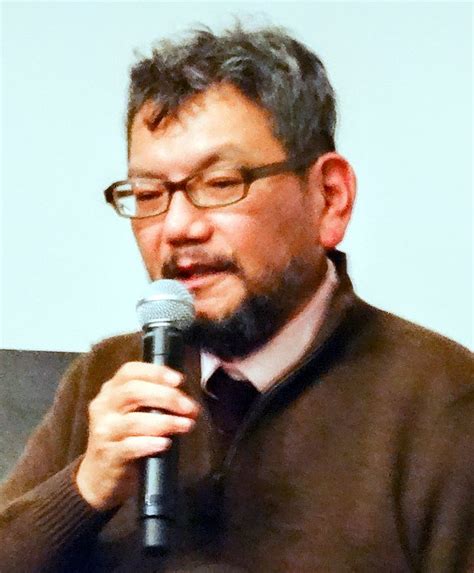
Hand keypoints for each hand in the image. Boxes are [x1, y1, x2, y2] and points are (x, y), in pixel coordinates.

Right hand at [76, 362, 199, 509]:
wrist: (99, 477)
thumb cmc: (124, 439)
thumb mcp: (134, 414)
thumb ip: (153, 402)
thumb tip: (186, 400)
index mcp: (111, 392)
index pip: (129, 371)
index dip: (155, 372)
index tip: (178, 380)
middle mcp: (104, 407)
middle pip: (133, 391)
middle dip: (166, 397)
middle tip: (189, 408)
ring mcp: (104, 432)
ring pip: (133, 420)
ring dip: (165, 422)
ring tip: (185, 425)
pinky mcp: (108, 456)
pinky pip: (129, 447)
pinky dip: (149, 443)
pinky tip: (165, 444)